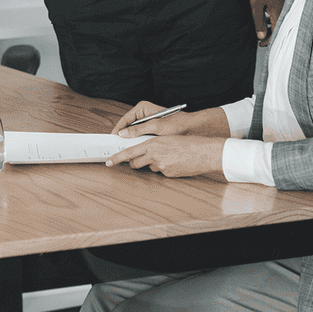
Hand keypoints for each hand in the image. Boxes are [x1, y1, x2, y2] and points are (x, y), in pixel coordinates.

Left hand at [106, 136, 224, 178]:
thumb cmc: (187, 142)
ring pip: (148, 167)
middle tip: (136, 161)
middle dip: (133, 163)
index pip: (128, 152)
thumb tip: (141, 151)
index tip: (108, 162)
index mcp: (152, 143)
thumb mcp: (165, 138)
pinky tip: (175, 162)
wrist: (204, 152)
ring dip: (152, 164)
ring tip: (167, 156)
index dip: (116, 158)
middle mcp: (154, 155)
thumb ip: (151, 144)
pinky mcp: (168, 174)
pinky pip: (160, 172)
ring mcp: (161, 166)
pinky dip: (164, 168)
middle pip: (135, 163)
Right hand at [111, 103, 228, 137]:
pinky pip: (140, 135)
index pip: (125, 119)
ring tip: (125, 148)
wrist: (193, 129)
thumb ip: (139, 130)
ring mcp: (147, 122)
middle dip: (123, 136)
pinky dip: (138, 142)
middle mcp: (143, 114)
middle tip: (116, 146)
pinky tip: (137, 148)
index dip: (118, 129)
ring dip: (131, 140)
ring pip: (134, 132)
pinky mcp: (151, 129)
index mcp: (142, 108)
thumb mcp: (157, 127)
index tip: (112, 138)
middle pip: (128, 126)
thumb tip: (123, 133)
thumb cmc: (178, 124)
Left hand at [251, 0, 287, 45]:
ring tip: (261, 28)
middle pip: (279, 27)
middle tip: (260, 39)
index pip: (277, 32)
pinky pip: (280, 13)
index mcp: (279, 13)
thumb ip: (259, 22)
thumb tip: (261, 36)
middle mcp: (285, 10)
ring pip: (280, 20)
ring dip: (271, 26)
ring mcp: (286, 4)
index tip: (261, 44)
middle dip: (270, 34)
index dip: (269, 40)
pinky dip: (273, 18)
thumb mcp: (256, 6)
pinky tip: (266, 17)